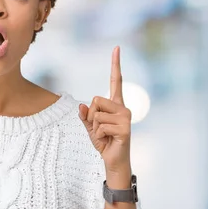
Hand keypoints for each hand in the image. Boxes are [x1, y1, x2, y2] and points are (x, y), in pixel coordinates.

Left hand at [79, 46, 131, 175]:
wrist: (114, 161)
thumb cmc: (104, 142)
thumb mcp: (91, 127)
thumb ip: (86, 116)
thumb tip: (81, 106)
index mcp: (116, 104)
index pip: (115, 81)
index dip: (115, 64)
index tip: (116, 47)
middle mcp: (123, 107)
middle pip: (96, 99)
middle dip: (91, 116)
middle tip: (99, 129)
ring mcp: (126, 117)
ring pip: (96, 114)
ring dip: (94, 128)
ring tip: (105, 136)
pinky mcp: (125, 128)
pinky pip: (100, 126)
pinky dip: (99, 135)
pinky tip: (108, 140)